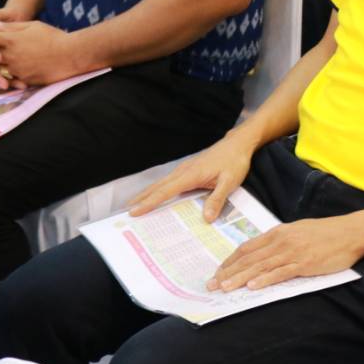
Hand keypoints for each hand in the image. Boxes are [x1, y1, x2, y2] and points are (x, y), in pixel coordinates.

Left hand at [0, 18, 77, 87]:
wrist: (71, 55)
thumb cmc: (54, 37)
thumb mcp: (33, 26)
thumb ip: (12, 27)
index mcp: (13, 40)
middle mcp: (12, 55)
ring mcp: (17, 69)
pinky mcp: (25, 79)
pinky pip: (10, 79)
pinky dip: (3, 77)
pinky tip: (0, 76)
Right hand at [128, 131, 254, 219]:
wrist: (238, 143)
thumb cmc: (235, 161)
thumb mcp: (230, 182)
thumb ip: (217, 199)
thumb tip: (207, 219)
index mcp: (191, 174)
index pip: (165, 191)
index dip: (149, 202)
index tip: (134, 211)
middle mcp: (184, 171)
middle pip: (158, 186)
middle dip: (141, 199)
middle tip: (125, 212)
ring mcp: (185, 169)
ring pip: (161, 183)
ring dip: (147, 193)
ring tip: (133, 204)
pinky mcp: (188, 169)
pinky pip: (169, 181)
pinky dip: (158, 189)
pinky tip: (156, 196)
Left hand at [208, 210, 363, 292]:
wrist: (352, 232)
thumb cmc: (328, 233)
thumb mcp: (299, 231)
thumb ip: (281, 241)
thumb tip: (265, 253)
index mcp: (279, 232)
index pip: (248, 247)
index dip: (230, 261)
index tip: (218, 272)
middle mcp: (282, 240)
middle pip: (249, 258)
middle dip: (228, 272)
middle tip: (212, 285)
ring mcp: (293, 252)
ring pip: (260, 266)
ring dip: (239, 278)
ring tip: (224, 288)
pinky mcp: (304, 263)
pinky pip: (280, 272)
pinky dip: (264, 279)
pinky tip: (252, 286)